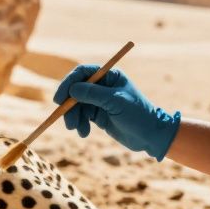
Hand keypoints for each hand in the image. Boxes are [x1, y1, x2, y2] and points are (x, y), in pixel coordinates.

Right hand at [52, 65, 181, 160]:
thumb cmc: (137, 115)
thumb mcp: (115, 102)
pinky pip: (81, 116)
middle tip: (67, 120)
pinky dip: (80, 124)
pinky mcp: (98, 114)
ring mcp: (99, 100)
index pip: (83, 73)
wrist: (150, 136)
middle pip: (76, 90)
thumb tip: (71, 89)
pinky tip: (84, 133)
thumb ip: (93, 94)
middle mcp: (103, 86)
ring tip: (77, 129)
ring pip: (76, 105)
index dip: (69, 83)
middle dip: (70, 105)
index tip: (59, 99)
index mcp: (109, 76)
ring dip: (73, 117)